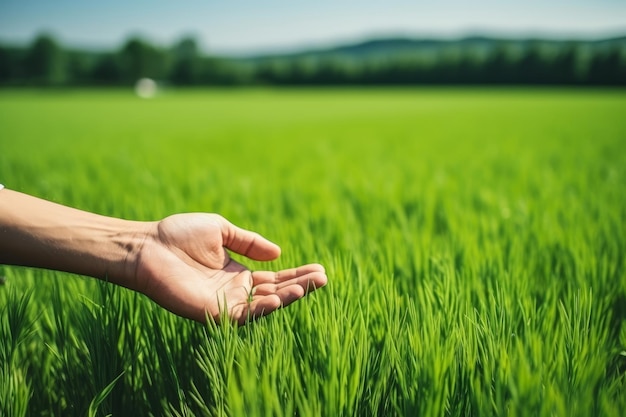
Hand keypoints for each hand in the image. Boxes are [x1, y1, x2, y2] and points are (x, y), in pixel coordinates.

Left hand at [133, 213, 326, 323]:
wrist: (147, 246)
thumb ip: (249, 242)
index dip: (297, 274)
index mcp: (237, 273)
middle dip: (300, 286)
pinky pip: (241, 315)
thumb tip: (279, 253)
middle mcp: (234, 291)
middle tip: (324, 278)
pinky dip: (261, 309)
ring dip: (287, 298)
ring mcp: (224, 303)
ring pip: (263, 306)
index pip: (274, 278)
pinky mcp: (211, 312)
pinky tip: (277, 297)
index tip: (319, 269)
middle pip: (274, 292)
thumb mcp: (222, 231)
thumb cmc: (178, 235)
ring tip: (308, 286)